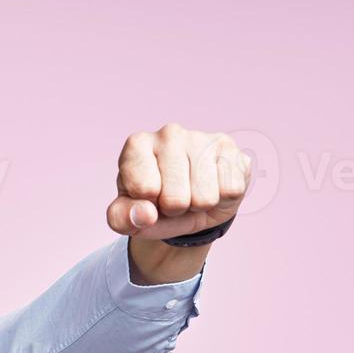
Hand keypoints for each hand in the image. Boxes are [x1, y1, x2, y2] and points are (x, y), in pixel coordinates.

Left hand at [106, 123, 252, 282]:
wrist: (189, 200)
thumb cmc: (153, 205)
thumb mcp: (128, 216)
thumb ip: (123, 218)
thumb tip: (145, 215)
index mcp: (137, 145)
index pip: (143, 190)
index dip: (147, 206)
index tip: (147, 198)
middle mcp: (169, 134)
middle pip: (176, 199)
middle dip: (175, 209)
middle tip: (173, 199)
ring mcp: (201, 137)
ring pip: (205, 197)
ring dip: (199, 206)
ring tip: (192, 193)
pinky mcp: (229, 148)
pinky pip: (230, 191)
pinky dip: (222, 199)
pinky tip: (213, 186)